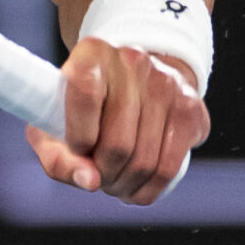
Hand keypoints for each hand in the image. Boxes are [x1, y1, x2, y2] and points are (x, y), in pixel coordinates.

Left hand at [25, 39, 210, 204]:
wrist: (132, 81)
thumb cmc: (83, 107)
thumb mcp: (53, 125)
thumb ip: (58, 157)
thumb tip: (90, 181)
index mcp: (92, 53)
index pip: (84, 95)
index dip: (78, 136)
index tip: (77, 149)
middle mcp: (134, 61)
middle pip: (118, 143)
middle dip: (103, 174)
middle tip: (98, 175)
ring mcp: (167, 84)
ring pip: (145, 162)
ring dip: (124, 186)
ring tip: (114, 182)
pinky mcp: (190, 109)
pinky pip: (169, 168)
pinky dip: (148, 190)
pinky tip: (136, 188)